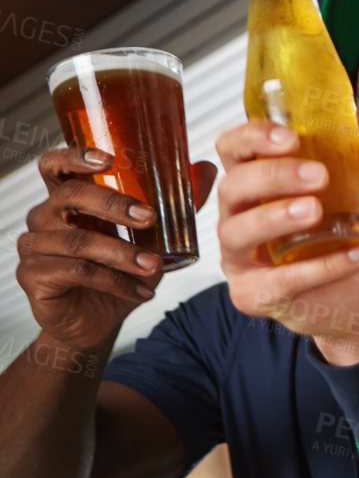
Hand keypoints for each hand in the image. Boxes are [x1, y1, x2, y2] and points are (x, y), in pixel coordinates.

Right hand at [16, 147, 217, 348]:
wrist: (99, 321)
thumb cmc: (120, 270)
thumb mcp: (152, 236)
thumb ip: (176, 204)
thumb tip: (205, 169)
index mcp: (66, 199)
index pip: (55, 165)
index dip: (74, 156)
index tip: (108, 160)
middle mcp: (44, 217)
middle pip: (69, 196)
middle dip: (113, 204)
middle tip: (150, 218)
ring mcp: (34, 247)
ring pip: (77, 241)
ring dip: (121, 253)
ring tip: (154, 265)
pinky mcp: (34, 277)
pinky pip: (76, 273)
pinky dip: (115, 282)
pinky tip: (141, 291)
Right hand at [213, 119, 358, 362]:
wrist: (352, 292)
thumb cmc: (341, 235)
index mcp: (254, 183)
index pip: (232, 148)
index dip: (252, 137)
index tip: (292, 137)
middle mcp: (236, 216)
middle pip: (232, 186)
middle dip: (272, 176)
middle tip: (318, 176)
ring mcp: (237, 257)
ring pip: (236, 232)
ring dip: (275, 217)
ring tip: (315, 212)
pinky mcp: (251, 293)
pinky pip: (277, 281)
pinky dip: (319, 267)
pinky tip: (355, 255)